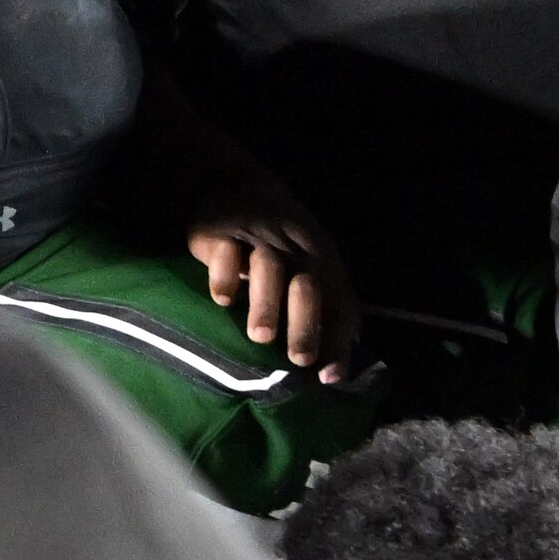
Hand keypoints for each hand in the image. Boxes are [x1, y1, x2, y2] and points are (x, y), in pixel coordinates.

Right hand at [181, 163, 360, 376]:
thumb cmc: (276, 240)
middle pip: (307, 285)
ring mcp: (256, 236)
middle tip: (299, 360)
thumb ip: (321, 309)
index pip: (337, 300)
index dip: (336, 338)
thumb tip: (334, 369)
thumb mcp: (305, 263)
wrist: (232, 182)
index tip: (328, 377)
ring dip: (267, 303)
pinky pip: (226, 252)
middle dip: (306, 323)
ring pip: (268, 268)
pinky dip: (225, 275)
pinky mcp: (221, 231)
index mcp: (321, 257)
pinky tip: (223, 300)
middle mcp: (292, 246)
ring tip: (260, 337)